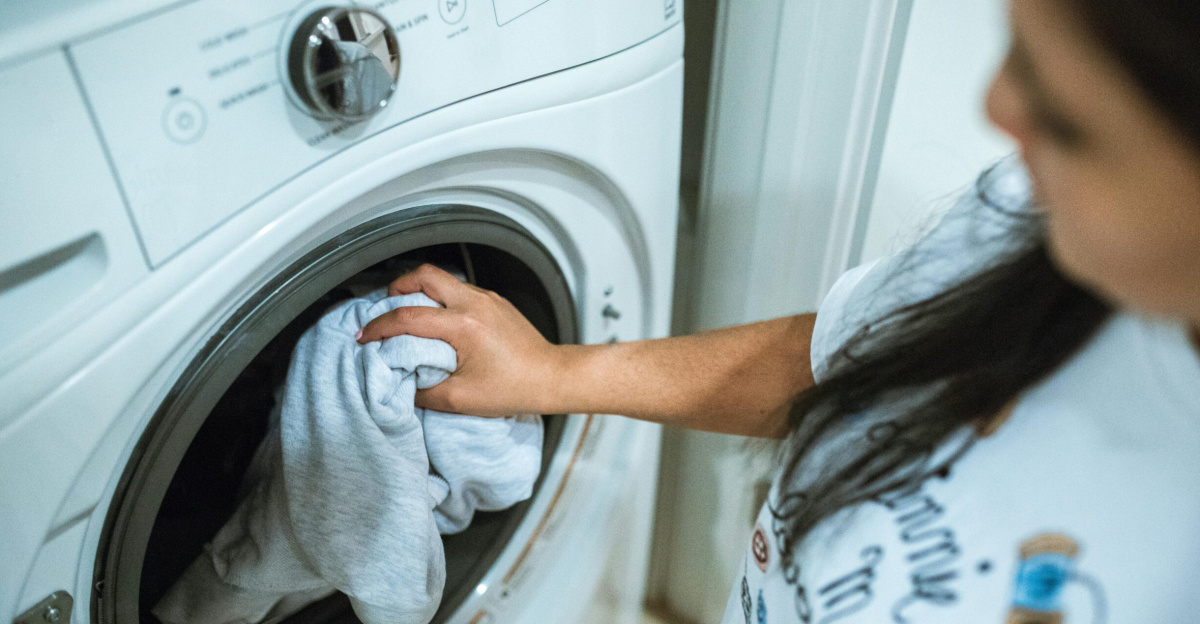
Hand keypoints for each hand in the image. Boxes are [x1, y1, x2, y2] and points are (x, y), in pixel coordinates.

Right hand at [357, 264, 564, 415]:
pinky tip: (440, 322)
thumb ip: (424, 392)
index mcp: (462, 325)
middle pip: (424, 275)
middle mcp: (474, 303)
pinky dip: (442, 299)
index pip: (407, 317)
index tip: (365, 337)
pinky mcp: (496, 302)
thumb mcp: (461, 400)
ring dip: (421, 291)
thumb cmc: (515, 388)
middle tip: (386, 307)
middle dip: (397, 287)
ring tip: (410, 314)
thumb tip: (402, 384)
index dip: (379, 327)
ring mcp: (487, 299)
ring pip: (444, 279)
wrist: (552, 377)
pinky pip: (461, 290)